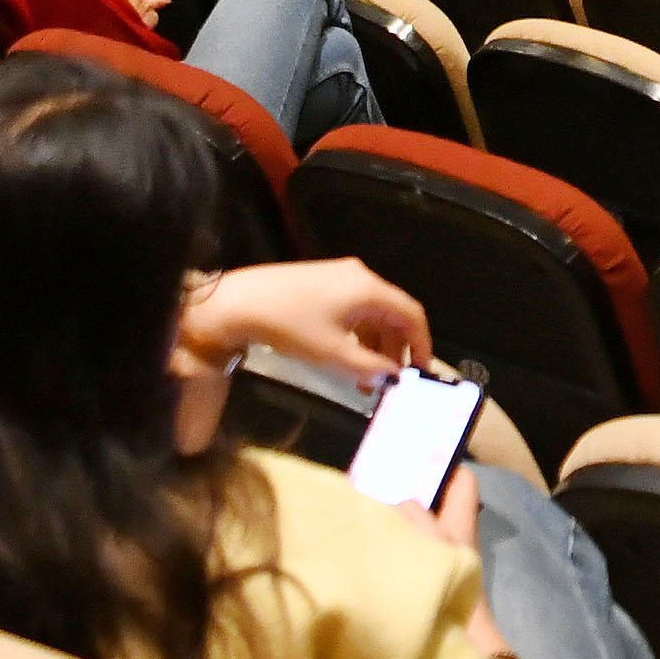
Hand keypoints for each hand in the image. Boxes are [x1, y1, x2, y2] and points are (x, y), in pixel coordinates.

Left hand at [180, 259, 434, 384]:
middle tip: (389, 381)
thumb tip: (395, 377)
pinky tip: (345, 358)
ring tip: (364, 379)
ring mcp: (339, 277)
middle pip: (392, 313)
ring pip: (371, 313)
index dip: (422, 344)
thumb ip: (370, 367)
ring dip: (374, 345)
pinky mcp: (321, 282)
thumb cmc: (290, 327)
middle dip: (395, 349)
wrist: (237, 303)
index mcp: (368, 288)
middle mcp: (359, 276)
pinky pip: (353, 309)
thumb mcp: (333, 354)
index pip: (411, 314)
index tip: (422, 372)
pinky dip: (356, 334)